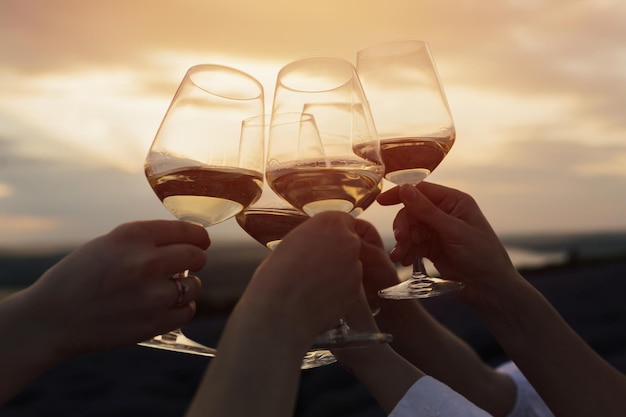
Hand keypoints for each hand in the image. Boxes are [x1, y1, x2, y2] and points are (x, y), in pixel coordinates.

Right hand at [24, 220, 209, 357]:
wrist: (51, 319)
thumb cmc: (79, 278)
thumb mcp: (108, 244)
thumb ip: (145, 241)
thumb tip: (186, 241)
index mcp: (132, 236)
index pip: (186, 231)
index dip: (198, 237)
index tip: (201, 241)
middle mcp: (145, 261)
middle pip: (196, 256)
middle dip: (196, 259)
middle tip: (189, 265)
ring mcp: (151, 295)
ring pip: (194, 286)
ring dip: (187, 287)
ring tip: (169, 289)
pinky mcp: (153, 323)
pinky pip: (186, 311)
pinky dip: (180, 309)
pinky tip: (164, 307)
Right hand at [236, 211, 363, 348]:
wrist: (278, 311)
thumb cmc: (275, 277)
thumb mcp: (290, 243)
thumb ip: (310, 238)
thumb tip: (315, 242)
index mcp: (329, 222)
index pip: (342, 221)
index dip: (331, 234)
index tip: (322, 244)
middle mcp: (347, 240)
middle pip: (349, 242)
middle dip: (337, 253)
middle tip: (316, 266)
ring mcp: (355, 266)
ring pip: (351, 265)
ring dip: (339, 273)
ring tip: (315, 285)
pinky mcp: (357, 290)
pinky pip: (350, 286)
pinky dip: (339, 291)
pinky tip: (320, 298)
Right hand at [377, 182, 520, 302]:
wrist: (489, 288)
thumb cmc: (482, 255)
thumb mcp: (454, 231)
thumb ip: (427, 211)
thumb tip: (405, 189)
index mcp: (454, 201)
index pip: (421, 190)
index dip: (400, 194)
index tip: (381, 202)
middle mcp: (444, 213)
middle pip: (411, 211)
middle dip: (403, 225)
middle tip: (400, 240)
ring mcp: (437, 231)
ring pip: (409, 229)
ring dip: (403, 242)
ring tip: (400, 257)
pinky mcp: (431, 248)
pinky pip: (412, 245)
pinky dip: (406, 252)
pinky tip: (404, 261)